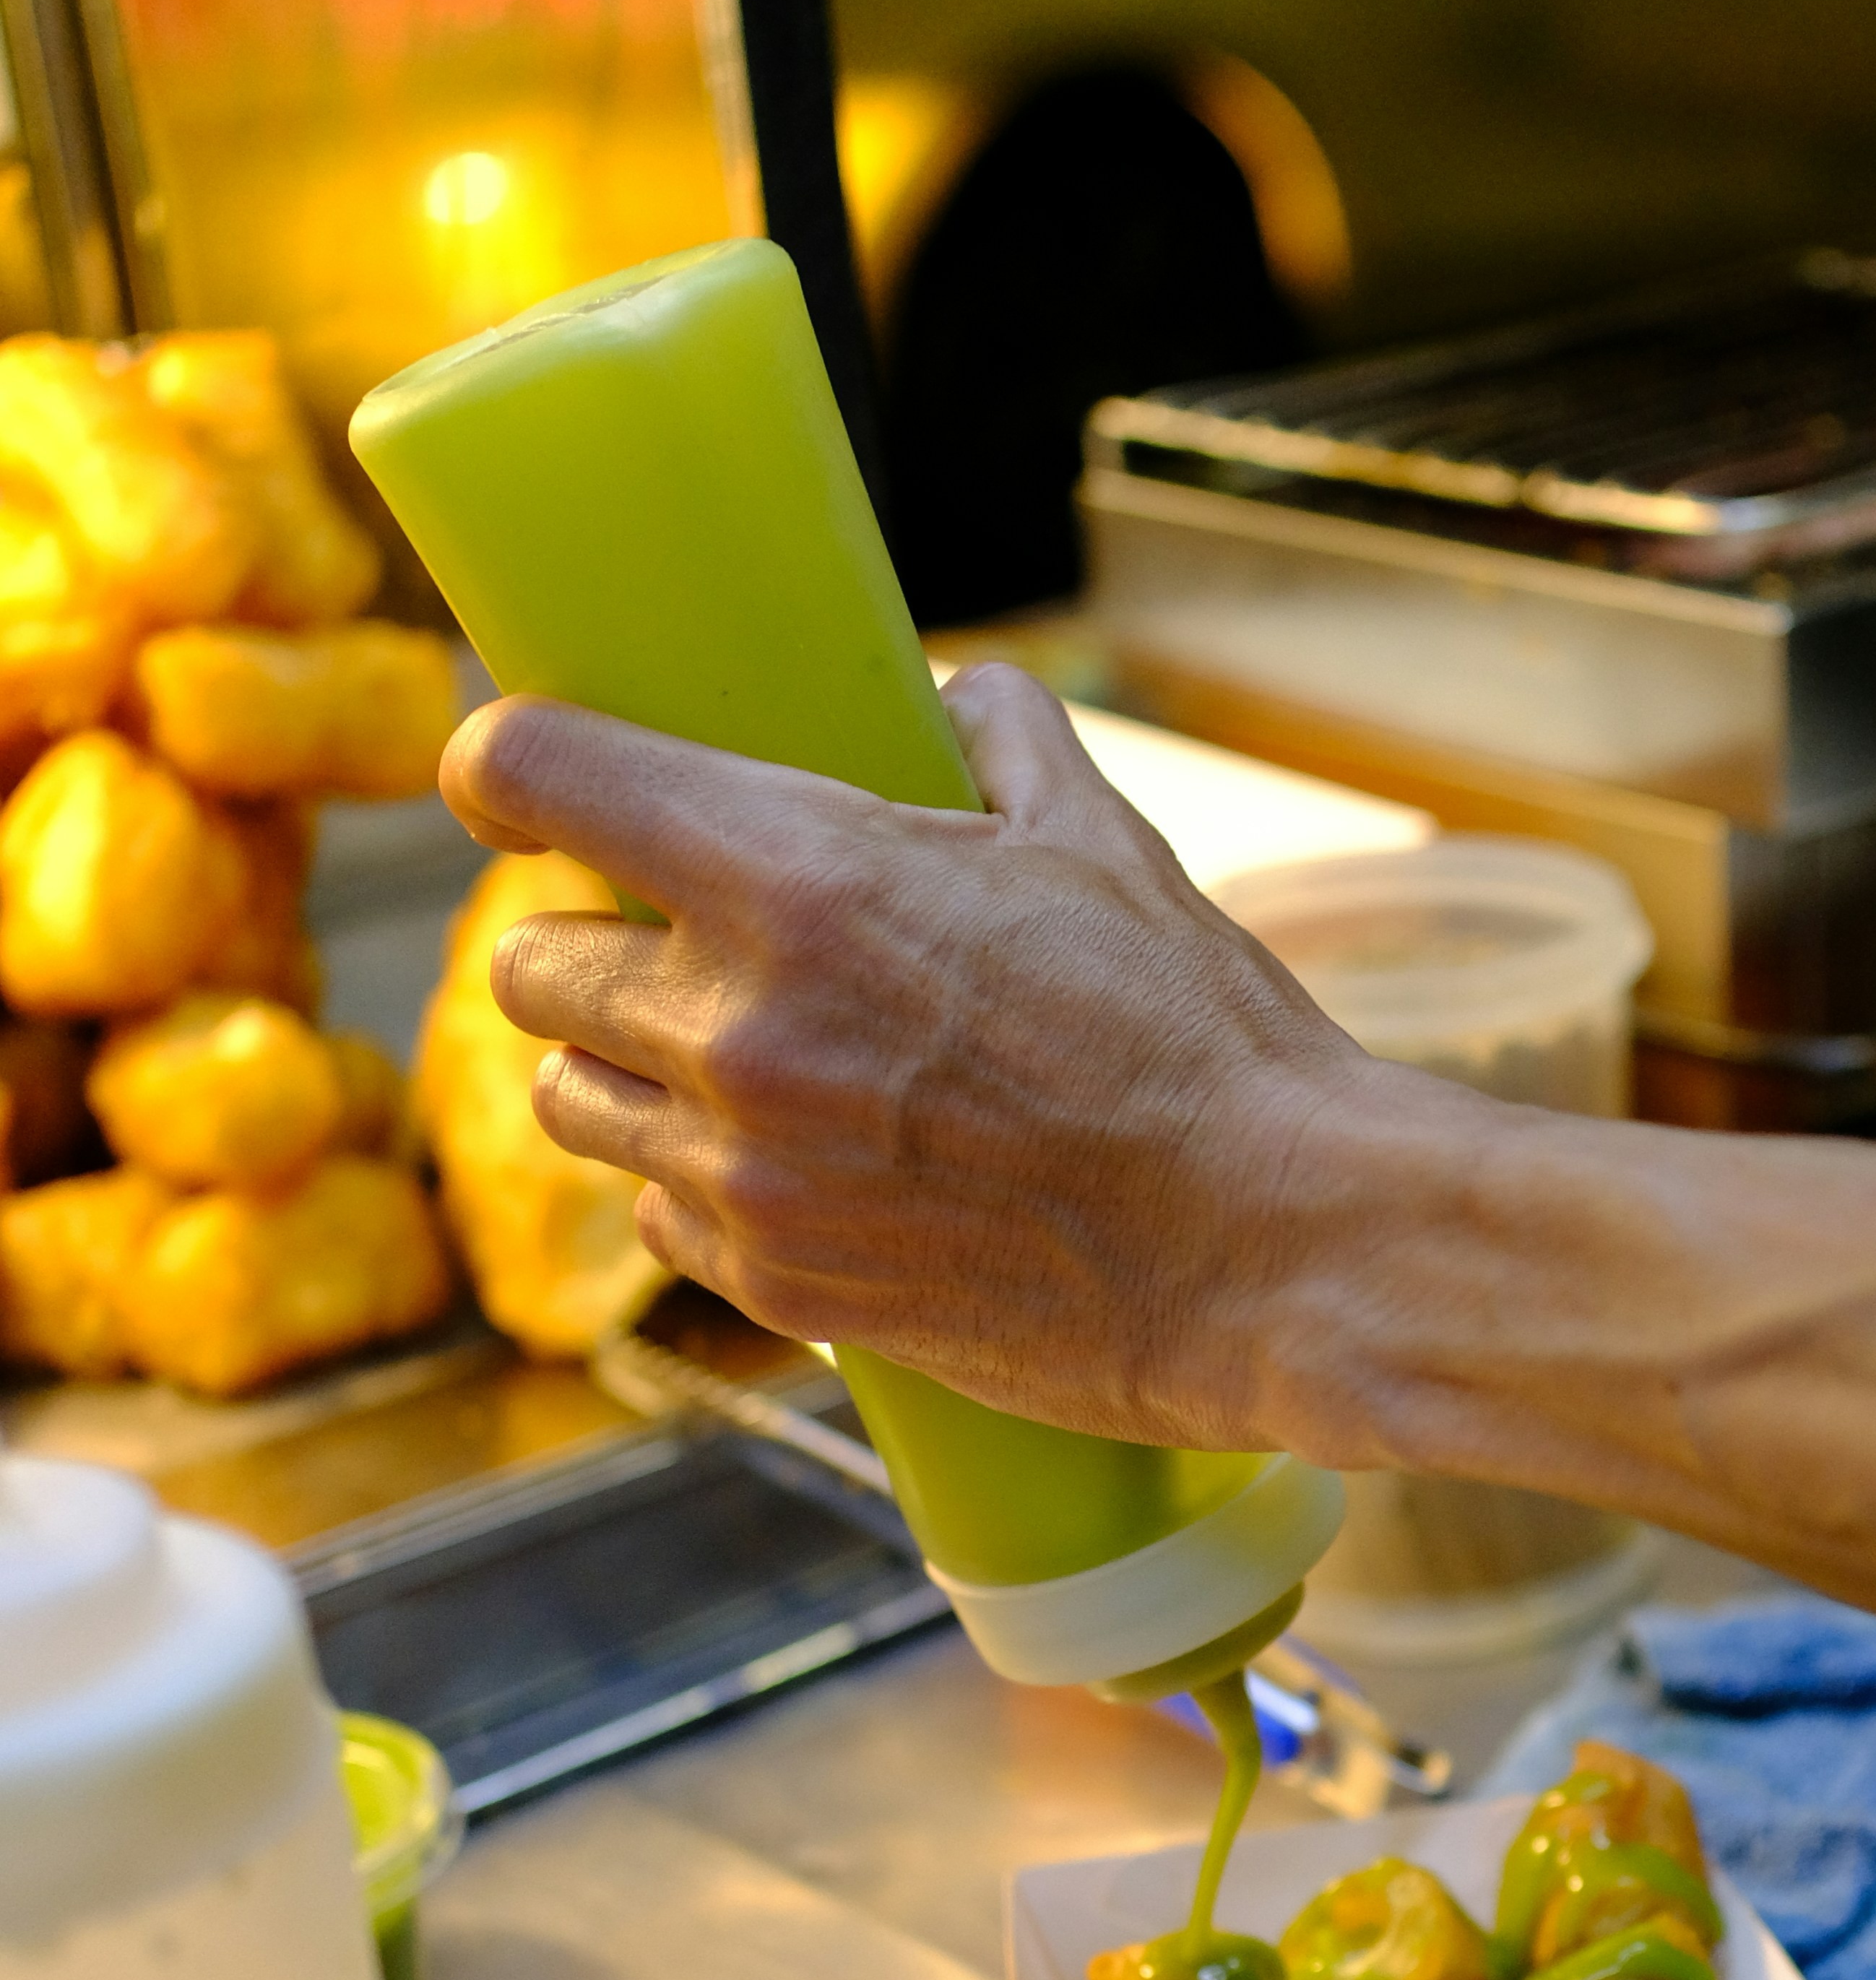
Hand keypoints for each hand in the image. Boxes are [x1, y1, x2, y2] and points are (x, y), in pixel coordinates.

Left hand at [439, 664, 1430, 1452]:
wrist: (1268, 1247)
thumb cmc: (1198, 1038)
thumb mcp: (1102, 842)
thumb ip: (1000, 743)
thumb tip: (954, 697)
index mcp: (799, 877)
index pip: (541, 775)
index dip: (503, 761)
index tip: (507, 775)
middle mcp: (737, 1025)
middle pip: (525, 964)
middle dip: (574, 938)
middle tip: (648, 935)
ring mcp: (744, 1169)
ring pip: (569, 1100)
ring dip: (618, 1069)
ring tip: (708, 1059)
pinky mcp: (778, 1282)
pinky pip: (660, 1217)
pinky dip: (696, 1185)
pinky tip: (782, 1163)